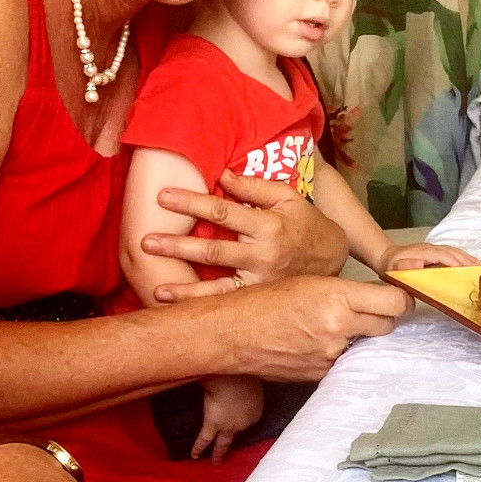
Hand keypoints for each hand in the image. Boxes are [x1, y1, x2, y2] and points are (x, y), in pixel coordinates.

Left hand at [146, 171, 347, 301]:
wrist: (334, 260)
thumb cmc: (307, 224)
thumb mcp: (288, 198)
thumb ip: (254, 187)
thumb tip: (222, 175)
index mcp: (268, 225)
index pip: (223, 212)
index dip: (192, 203)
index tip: (163, 197)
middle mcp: (263, 256)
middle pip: (214, 250)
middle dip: (178, 246)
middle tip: (146, 241)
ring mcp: (261, 283)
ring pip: (218, 286)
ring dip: (185, 288)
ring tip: (155, 285)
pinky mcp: (259, 300)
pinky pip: (226, 305)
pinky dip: (200, 306)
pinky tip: (174, 306)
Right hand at [193, 375, 263, 463]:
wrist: (234, 378)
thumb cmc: (245, 375)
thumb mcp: (253, 384)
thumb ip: (248, 392)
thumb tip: (241, 392)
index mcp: (255, 412)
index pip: (249, 420)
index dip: (242, 419)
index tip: (237, 417)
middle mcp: (243, 424)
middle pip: (238, 436)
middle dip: (234, 443)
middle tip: (232, 453)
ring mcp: (228, 427)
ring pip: (223, 443)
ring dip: (218, 453)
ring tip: (215, 463)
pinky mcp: (212, 425)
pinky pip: (204, 440)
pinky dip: (198, 448)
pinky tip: (194, 456)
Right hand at [207, 276, 412, 381]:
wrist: (233, 333)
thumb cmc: (266, 300)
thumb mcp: (310, 283)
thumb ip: (344, 292)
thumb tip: (372, 300)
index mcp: (338, 297)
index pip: (395, 304)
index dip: (401, 301)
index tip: (398, 299)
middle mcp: (340, 328)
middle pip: (387, 326)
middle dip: (382, 318)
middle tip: (368, 312)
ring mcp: (331, 355)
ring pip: (366, 346)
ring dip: (360, 338)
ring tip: (337, 328)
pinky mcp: (321, 375)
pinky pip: (344, 363)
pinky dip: (340, 355)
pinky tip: (320, 345)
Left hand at [376, 242, 480, 273]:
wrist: (387, 256)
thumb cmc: (392, 266)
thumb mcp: (394, 268)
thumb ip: (405, 266)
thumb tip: (419, 264)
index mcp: (424, 252)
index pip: (443, 255)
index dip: (456, 262)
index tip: (467, 271)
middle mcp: (432, 248)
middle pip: (453, 253)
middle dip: (467, 262)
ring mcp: (435, 248)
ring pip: (455, 252)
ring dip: (469, 259)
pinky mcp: (437, 252)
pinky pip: (454, 253)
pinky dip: (465, 258)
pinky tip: (473, 264)